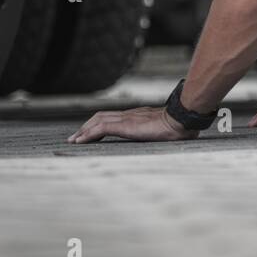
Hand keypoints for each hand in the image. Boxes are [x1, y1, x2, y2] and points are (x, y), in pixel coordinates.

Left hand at [68, 107, 197, 143]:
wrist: (182, 120)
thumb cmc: (179, 127)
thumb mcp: (166, 130)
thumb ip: (160, 132)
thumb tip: (167, 140)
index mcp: (137, 116)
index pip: (112, 116)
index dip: (98, 124)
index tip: (89, 133)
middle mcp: (129, 115)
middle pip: (101, 116)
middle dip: (86, 126)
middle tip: (75, 138)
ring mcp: (127, 118)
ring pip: (98, 120)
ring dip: (84, 130)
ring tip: (74, 140)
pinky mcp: (125, 125)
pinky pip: (101, 127)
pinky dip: (88, 134)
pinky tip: (81, 141)